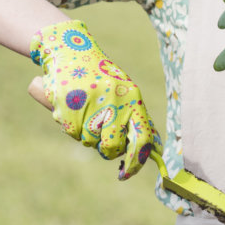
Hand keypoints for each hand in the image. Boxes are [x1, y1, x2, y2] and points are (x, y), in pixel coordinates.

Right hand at [30, 19, 160, 179]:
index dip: (136, 162)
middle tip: (102, 141)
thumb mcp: (124, 93)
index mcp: (132, 99)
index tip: (126, 174)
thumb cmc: (101, 78)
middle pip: (112, 147)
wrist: (70, 50)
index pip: (143, 138)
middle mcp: (114, 103)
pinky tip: (72, 108)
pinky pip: (72, 132)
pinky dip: (71, 126)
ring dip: (86, 135)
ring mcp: (90, 105)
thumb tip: (155, 150)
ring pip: (89, 141)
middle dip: (106, 150)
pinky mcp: (69, 107)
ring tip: (85, 112)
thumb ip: (137, 119)